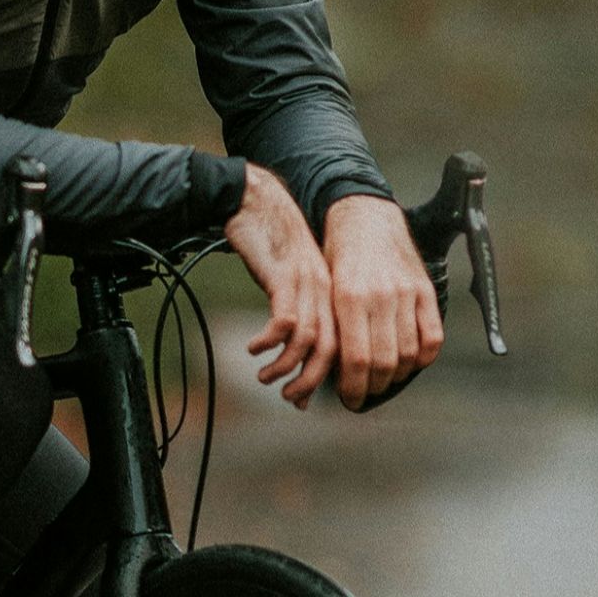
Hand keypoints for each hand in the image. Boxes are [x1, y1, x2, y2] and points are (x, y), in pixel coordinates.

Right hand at [225, 163, 336, 409]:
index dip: (327, 378)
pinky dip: (269, 342)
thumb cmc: (270, 241)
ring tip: (265, 378)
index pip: (344, 346)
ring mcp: (307, 284)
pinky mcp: (283, 276)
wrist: (255, 200)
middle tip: (290, 398)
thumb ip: (298, 307)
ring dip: (287, 367)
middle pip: (331, 350)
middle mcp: (326, 291)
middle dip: (310, 382)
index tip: (306, 399)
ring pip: (309, 340)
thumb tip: (290, 346)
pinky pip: (285, 321)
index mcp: (334, 294)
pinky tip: (253, 348)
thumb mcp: (292, 277)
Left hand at [321, 195, 443, 409]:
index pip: (356, 358)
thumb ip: (332, 326)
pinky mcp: (425, 290)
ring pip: (409, 354)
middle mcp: (380, 296)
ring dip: (396, 377)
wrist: (363, 217)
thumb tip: (331, 373)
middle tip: (362, 396)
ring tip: (382, 383)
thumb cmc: (335, 257)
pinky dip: (423, 358)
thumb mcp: (323, 288)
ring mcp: (407, 293)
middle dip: (372, 387)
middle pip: (384, 362)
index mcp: (348, 296)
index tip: (347, 400)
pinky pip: (432, 336)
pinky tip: (409, 364)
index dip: (352, 387)